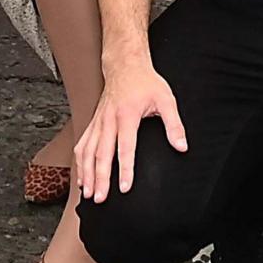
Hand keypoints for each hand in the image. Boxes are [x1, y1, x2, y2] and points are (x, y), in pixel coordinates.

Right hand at [75, 59, 185, 202]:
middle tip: (100, 198)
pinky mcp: (93, 122)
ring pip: (88, 151)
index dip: (125, 169)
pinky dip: (80, 162)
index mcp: (127, 115)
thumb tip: (182, 146)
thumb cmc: (145, 82)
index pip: (125, 148)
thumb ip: (174, 124)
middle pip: (102, 153)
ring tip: (88, 193)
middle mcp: (109, 120)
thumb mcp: (165, 99)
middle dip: (100, 178)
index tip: (124, 187)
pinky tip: (81, 176)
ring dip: (86, 173)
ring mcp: (98, 121)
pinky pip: (83, 144)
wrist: (125, 65)